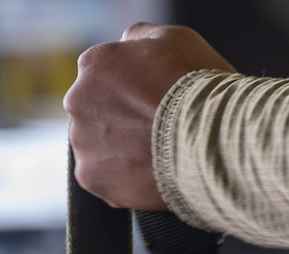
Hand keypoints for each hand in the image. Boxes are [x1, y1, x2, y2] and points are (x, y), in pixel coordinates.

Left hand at [66, 23, 233, 209]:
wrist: (209, 141)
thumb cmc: (198, 87)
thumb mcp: (176, 39)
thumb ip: (141, 39)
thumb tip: (128, 44)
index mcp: (95, 63)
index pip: (107, 75)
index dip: (133, 89)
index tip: (154, 101)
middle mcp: (79, 100)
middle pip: (99, 112)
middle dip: (122, 120)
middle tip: (157, 130)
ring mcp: (82, 142)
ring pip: (100, 147)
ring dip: (122, 151)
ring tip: (157, 156)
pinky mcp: (91, 178)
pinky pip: (106, 179)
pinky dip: (125, 180)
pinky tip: (151, 174)